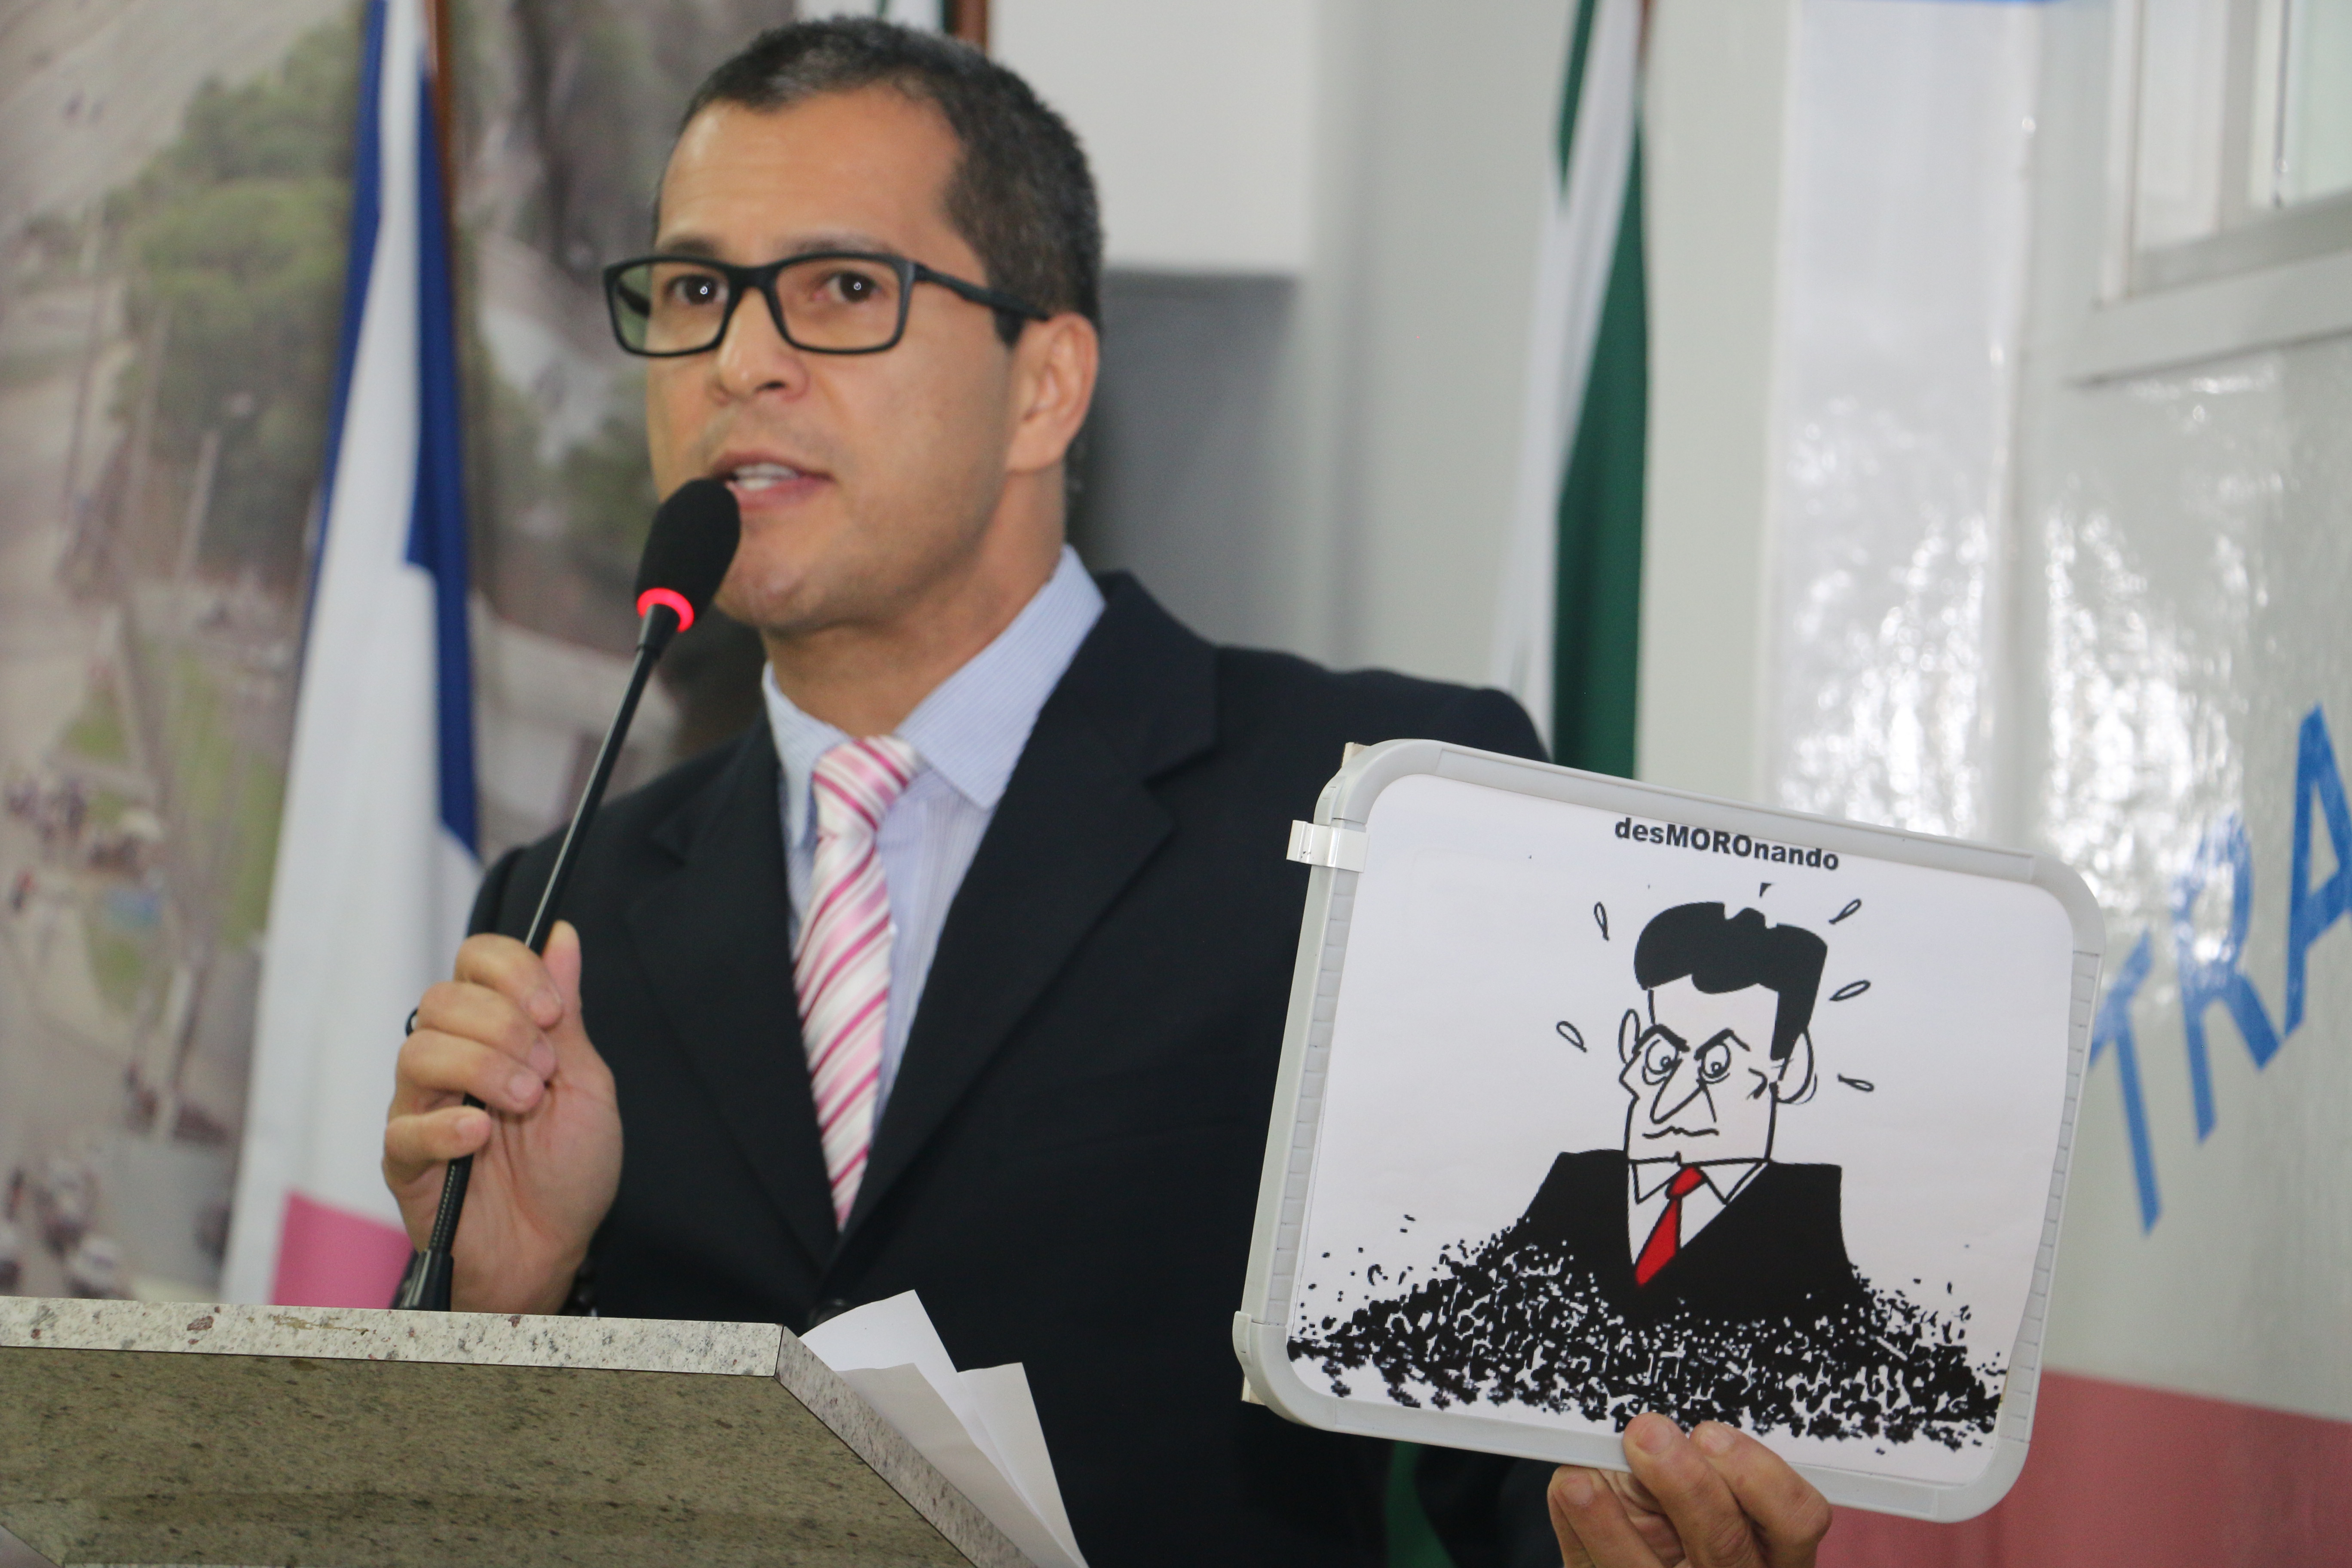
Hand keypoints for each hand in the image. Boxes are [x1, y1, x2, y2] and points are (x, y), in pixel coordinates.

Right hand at [383, 923, 621, 1313]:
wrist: (554, 1249)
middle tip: (542, 1074)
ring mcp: (420, 1107)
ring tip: (522, 1105)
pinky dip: (447, 1125)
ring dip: (482, 1070)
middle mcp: (450, 1060)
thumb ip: (566, 1012)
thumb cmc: (571, 1170)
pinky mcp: (404, 1160)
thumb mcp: (585, 1082)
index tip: (551, 1014)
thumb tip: (563, 934)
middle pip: (443, 998)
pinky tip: (481, 1138)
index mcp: (493, 1032)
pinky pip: (403, 1126)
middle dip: (504, 1027)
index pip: (475, 960)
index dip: (511, 972)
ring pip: (418, 1050)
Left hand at [1548, 1413, 1831, 1567]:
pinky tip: (1571, 1492)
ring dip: (1615, 1520)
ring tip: (1584, 1479)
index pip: (1797, 1518)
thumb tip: (1658, 1425)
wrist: (1641, 1557)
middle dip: (1686, 1484)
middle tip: (1648, 1434)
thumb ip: (1695, 1457)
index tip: (1711, 1435)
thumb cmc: (1685, 1509)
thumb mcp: (1704, 1485)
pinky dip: (1581, 1530)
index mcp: (1775, 1546)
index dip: (1760, 1477)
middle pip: (1726, 1544)